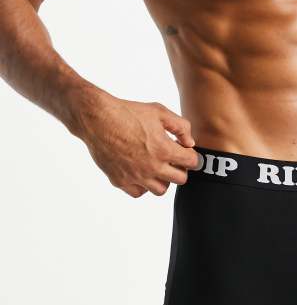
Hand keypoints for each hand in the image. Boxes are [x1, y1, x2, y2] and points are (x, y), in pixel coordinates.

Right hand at [76, 91, 200, 196]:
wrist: (98, 119)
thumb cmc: (129, 112)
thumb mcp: (160, 111)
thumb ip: (181, 127)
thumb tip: (190, 144)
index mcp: (164, 149)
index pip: (192, 162)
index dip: (191, 155)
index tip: (184, 150)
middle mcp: (152, 167)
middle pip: (180, 179)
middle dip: (180, 168)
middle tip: (172, 159)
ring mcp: (135, 176)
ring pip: (161, 190)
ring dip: (163, 179)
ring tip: (157, 165)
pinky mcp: (120, 181)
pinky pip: (139, 192)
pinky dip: (143, 185)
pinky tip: (141, 171)